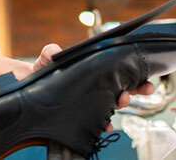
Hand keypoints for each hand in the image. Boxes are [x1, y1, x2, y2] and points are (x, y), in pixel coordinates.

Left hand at [32, 44, 154, 131]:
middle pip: (123, 88)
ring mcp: (91, 101)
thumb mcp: (47, 59)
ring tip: (121, 101)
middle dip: (136, 89)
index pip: (118, 71)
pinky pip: (98, 121)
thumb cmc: (43, 71)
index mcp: (94, 71)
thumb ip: (50, 52)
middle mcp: (96, 87)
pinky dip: (105, 124)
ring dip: (122, 103)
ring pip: (114, 104)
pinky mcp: (83, 115)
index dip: (134, 74)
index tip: (144, 76)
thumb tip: (54, 51)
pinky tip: (106, 125)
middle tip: (143, 88)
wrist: (30, 88)